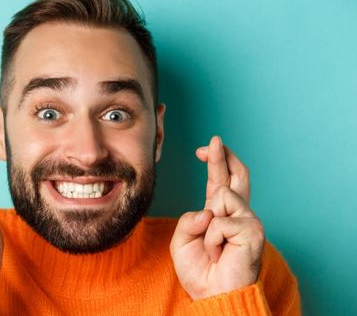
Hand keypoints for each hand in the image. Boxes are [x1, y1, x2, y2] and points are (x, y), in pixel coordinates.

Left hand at [169, 136, 264, 299]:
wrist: (213, 296)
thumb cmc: (200, 271)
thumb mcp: (183, 240)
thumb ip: (189, 219)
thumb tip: (209, 209)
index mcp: (220, 214)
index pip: (220, 181)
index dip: (216, 161)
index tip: (209, 146)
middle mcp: (237, 214)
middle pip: (236, 175)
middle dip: (224, 156)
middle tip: (215, 140)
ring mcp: (248, 220)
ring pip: (222, 194)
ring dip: (208, 224)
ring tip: (214, 248)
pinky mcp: (253, 230)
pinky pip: (221, 221)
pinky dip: (212, 239)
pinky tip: (219, 253)